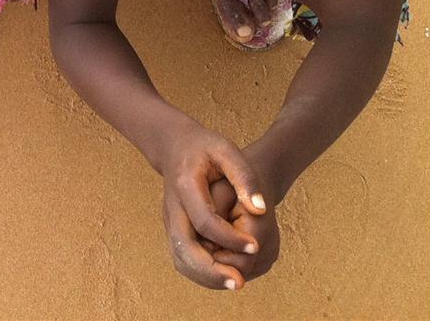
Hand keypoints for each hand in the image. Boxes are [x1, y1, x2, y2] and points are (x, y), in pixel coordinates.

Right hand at [158, 125, 269, 289]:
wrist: (174, 146)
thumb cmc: (204, 147)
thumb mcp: (226, 150)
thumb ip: (244, 177)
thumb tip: (260, 209)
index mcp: (185, 185)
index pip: (205, 220)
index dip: (230, 237)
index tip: (255, 245)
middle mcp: (172, 208)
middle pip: (184, 249)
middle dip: (211, 271)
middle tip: (240, 283)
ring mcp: (169, 221)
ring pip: (181, 259)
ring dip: (206, 277)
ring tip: (235, 282)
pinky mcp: (173, 229)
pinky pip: (183, 258)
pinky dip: (202, 272)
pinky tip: (224, 274)